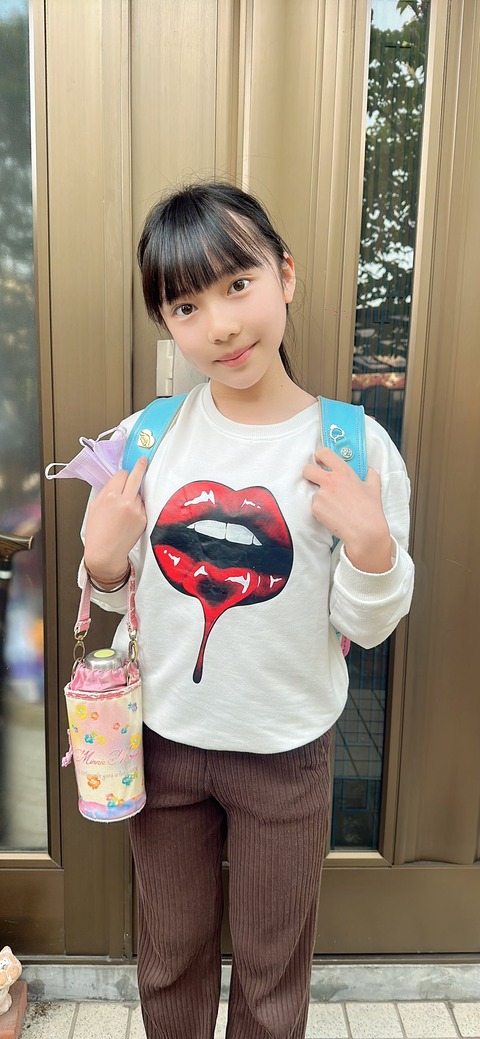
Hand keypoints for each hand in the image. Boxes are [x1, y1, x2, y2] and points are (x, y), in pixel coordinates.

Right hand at [84, 457, 147, 581]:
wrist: (105, 553)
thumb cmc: (98, 532)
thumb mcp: (95, 506)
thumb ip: (106, 490)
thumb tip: (116, 479)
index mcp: (110, 496)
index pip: (122, 474)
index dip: (122, 474)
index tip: (127, 470)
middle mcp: (125, 501)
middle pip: (137, 476)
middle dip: (140, 466)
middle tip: (144, 460)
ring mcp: (136, 510)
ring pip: (138, 494)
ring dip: (134, 496)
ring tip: (123, 511)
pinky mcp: (144, 518)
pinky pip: (142, 506)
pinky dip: (137, 508)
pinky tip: (128, 518)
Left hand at [303, 447, 392, 572]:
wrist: (365, 531)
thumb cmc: (370, 510)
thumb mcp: (374, 487)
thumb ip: (370, 474)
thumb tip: (368, 469)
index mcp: (343, 472)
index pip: (324, 453)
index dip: (320, 455)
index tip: (321, 460)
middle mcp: (330, 481)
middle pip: (307, 469)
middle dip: (309, 473)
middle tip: (316, 479)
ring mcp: (321, 495)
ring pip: (313, 491)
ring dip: (320, 496)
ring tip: (335, 506)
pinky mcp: (316, 508)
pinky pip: (315, 505)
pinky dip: (321, 509)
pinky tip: (333, 514)